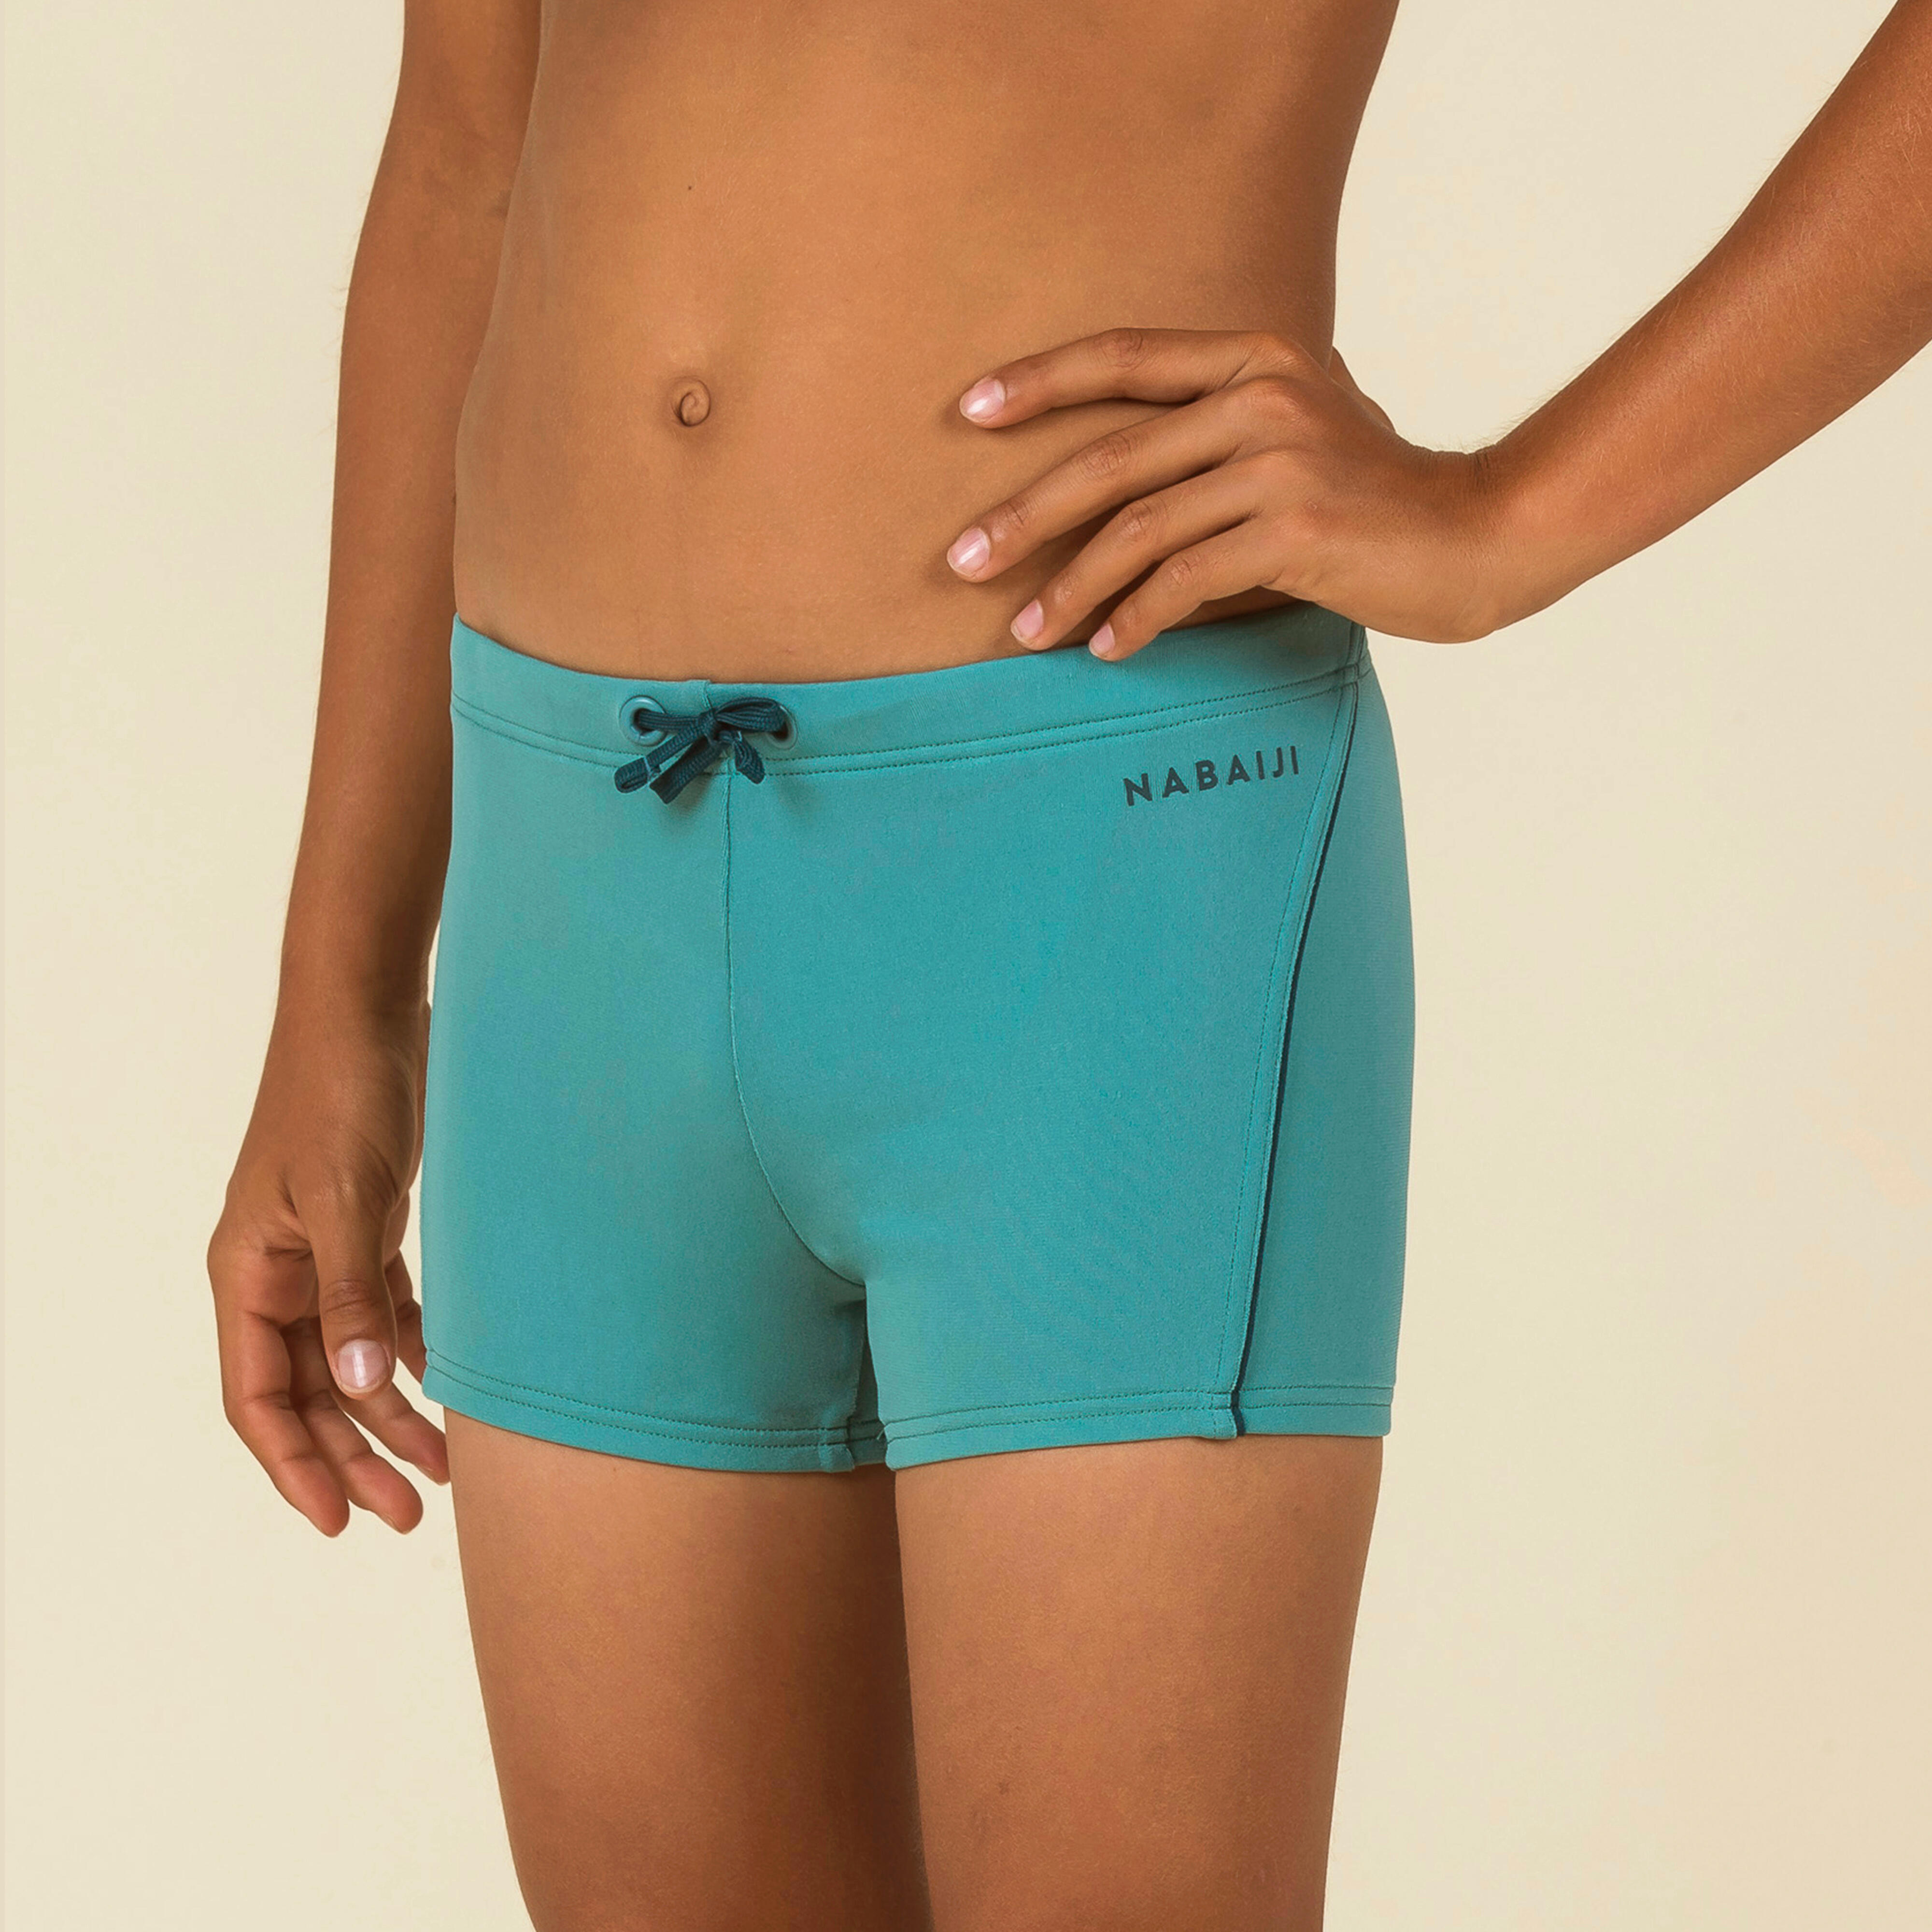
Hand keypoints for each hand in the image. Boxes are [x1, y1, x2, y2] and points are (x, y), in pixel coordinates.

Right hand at [207, 1000, 446, 1534]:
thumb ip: (352, 1295)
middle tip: (412, 1512)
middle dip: (355, 1456)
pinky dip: (413, 1354)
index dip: (294, 1464)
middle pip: (311, 1393)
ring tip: (445, 1469)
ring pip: (352, 1360)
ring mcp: (324, 1254)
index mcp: (250, 1274)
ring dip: (392, 1414)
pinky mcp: (368, 1229)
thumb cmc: (341, 1093)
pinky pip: (384, 1315)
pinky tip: (450, 1386)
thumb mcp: (345, 1198)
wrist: (369, 1012)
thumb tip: (366, 1388)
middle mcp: (279, 1274)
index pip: (259, 1397)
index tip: (337, 1522)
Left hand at [944, 327, 1525, 655]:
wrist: (1483, 537)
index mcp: (1257, 360)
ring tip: (1025, 632)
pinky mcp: (1294, 530)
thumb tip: (1136, 474)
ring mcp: (1279, 461)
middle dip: (1024, 513)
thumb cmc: (1382, 501)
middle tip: (963, 561)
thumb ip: (1228, 429)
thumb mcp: (1304, 434)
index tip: (969, 412)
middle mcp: (1263, 397)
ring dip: (1069, 587)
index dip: (1040, 380)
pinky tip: (1107, 649)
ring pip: (1137, 528)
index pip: (1125, 356)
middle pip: (1111, 455)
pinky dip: (1134, 619)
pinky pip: (1182, 579)